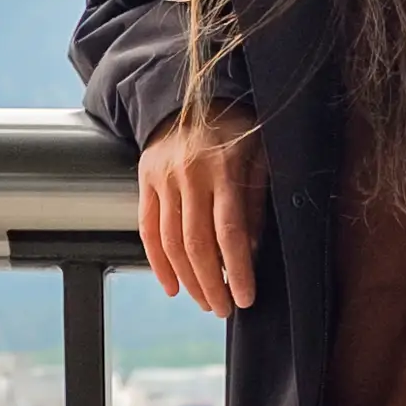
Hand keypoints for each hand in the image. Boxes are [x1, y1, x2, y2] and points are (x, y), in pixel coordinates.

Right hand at [138, 104, 265, 315]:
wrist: (189, 95)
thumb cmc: (237, 128)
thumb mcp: (260, 156)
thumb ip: (256, 203)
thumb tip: (250, 254)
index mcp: (224, 168)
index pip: (229, 231)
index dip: (236, 270)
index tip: (245, 299)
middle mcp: (189, 175)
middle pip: (196, 244)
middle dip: (211, 284)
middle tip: (224, 309)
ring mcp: (162, 179)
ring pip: (171, 243)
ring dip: (188, 280)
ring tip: (205, 302)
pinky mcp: (145, 181)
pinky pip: (148, 231)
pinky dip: (158, 264)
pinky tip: (172, 286)